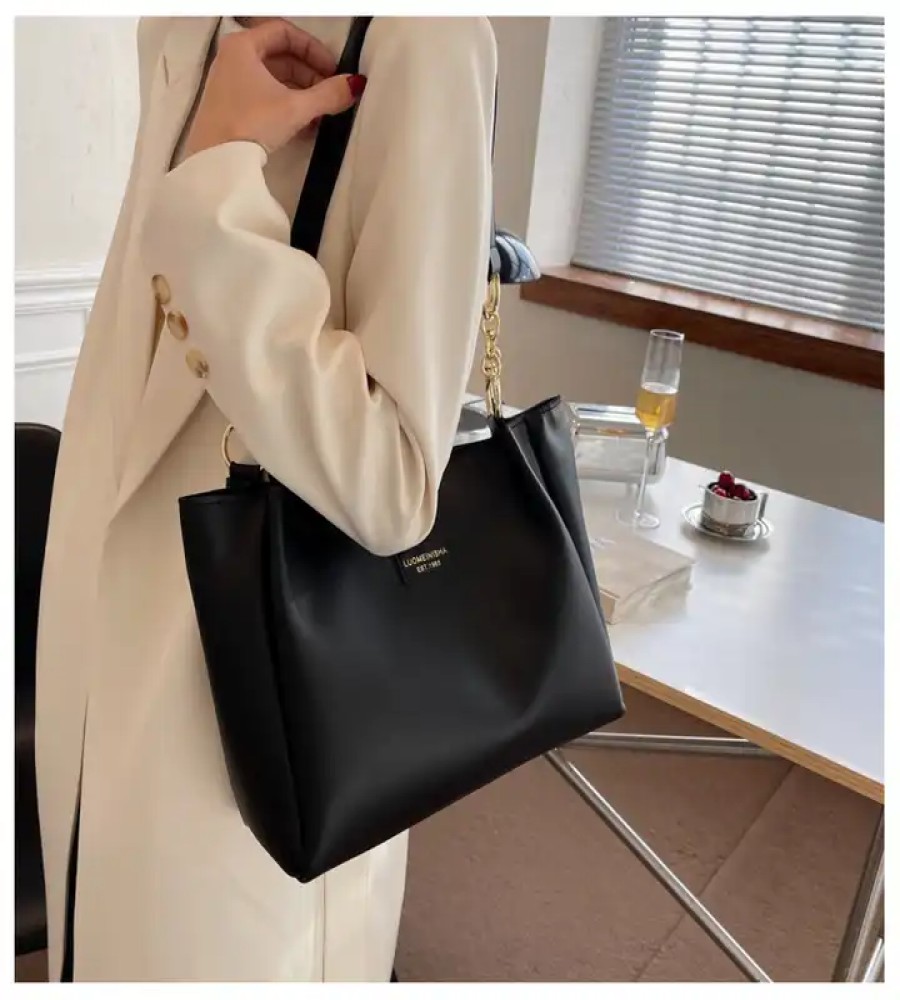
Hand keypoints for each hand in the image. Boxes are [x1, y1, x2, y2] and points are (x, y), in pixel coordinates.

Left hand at [184, 19, 366, 157]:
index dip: (314, 48)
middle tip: (330, 94)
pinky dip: (286, 106)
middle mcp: (233, 59)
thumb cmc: (251, 123)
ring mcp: (230, 84)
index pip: (285, 32)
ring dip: (301, 94)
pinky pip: (265, 97)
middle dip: (310, 75)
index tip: (332, 69)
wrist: (217, 161)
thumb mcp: (296, 108)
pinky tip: (305, 127)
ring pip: (274, 80)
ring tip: (321, 115)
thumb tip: (355, 85)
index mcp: (243, 46)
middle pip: (280, 57)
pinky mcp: (231, 108)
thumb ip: (328, 94)